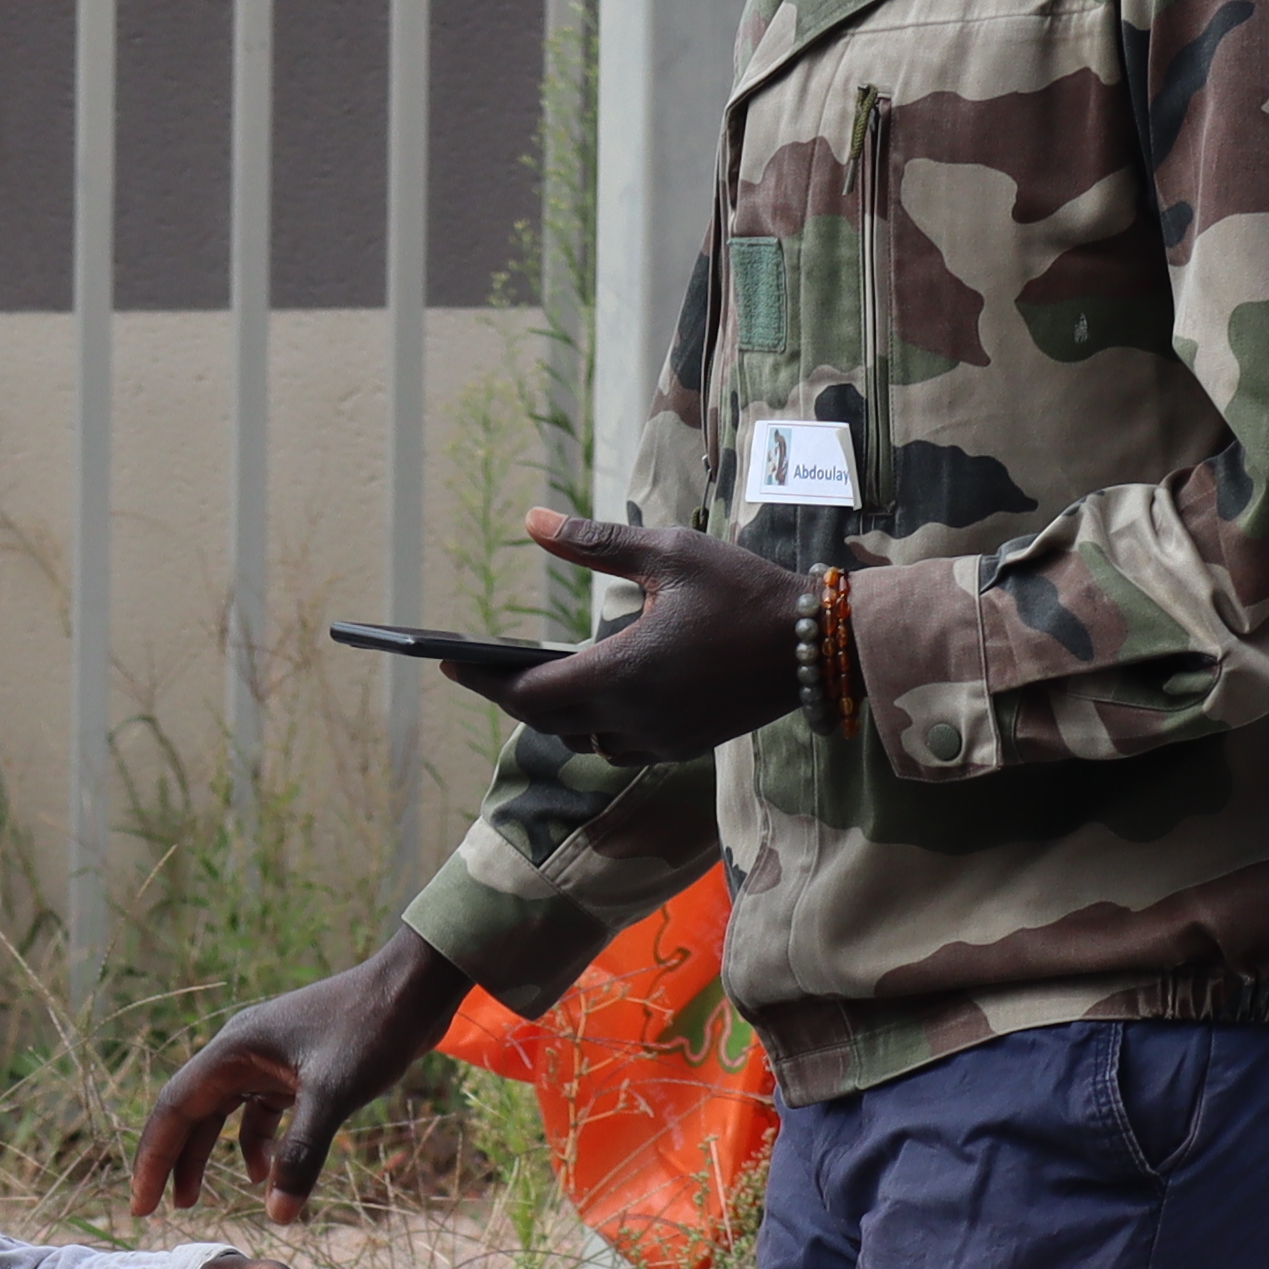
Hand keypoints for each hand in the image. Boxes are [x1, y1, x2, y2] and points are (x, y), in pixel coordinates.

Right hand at [136, 928, 474, 1227]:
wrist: (414, 987)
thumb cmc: (371, 1029)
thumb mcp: (334, 1095)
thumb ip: (303, 1155)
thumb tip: (278, 1217)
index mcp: (233, 1051)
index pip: (174, 1109)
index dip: (154, 1159)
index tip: (141, 1204)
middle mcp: (239, 1053)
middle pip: (190, 1113)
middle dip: (172, 1162)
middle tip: (156, 1210)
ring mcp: (265, 1059)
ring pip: (221, 1115)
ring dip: (208, 1155)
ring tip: (195, 1200)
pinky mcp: (292, 1068)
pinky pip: (257, 1112)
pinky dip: (255, 1144)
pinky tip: (264, 1175)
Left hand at [492, 510, 798, 765]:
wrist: (820, 642)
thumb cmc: (744, 589)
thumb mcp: (670, 552)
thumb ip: (593, 541)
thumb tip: (531, 520)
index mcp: (623, 674)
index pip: (528, 695)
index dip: (483, 681)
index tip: (448, 664)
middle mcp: (635, 718)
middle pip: (545, 722)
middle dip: (509, 696)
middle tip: (479, 668)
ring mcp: (660, 739)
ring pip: (581, 741)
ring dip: (553, 716)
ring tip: (534, 678)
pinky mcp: (683, 745)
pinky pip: (618, 748)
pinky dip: (594, 727)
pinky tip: (593, 694)